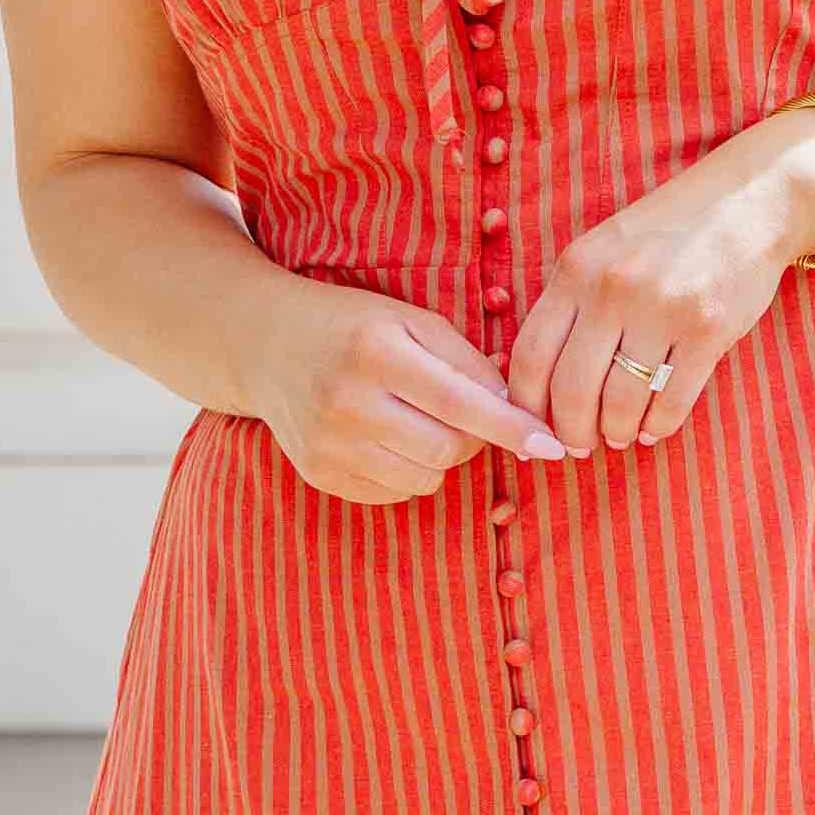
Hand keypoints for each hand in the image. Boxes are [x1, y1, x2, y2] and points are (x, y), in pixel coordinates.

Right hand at [251, 279, 575, 502]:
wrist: (263, 342)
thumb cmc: (352, 324)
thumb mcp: (409, 320)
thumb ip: (467, 361)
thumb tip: (519, 411)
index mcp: (376, 350)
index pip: (461, 402)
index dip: (512, 428)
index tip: (551, 446)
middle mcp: (347, 401)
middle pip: (447, 449)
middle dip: (473, 438)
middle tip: (465, 415)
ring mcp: (328, 443)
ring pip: (424, 479)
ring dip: (439, 457)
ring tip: (416, 420)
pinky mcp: (318, 473)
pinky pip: (394, 494)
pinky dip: (407, 472)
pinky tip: (386, 437)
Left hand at [507, 114, 814, 457]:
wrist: (748, 202)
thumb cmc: (668, 232)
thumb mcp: (603, 249)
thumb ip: (570, 301)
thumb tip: (536, 379)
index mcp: (575, 269)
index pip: (530, 356)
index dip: (526, 406)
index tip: (535, 425)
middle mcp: (612, 289)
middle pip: (571, 390)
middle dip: (572, 432)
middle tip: (579, 446)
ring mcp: (662, 309)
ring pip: (621, 402)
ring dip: (617, 432)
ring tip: (620, 435)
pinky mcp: (708, 329)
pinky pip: (673, 400)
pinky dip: (659, 425)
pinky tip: (654, 428)